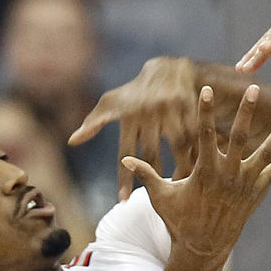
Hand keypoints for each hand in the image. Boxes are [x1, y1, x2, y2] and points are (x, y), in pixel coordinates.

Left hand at [69, 57, 198, 199]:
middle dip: (152, 178)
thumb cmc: (134, 92)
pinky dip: (197, 154)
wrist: (167, 69)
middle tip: (155, 201)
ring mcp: (171, 110)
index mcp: (129, 115)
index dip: (123, 178)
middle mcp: (149, 112)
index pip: (125, 152)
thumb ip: (92, 123)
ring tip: (181, 189)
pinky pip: (196, 136)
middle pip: (151, 153)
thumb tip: (71, 141)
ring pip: (178, 146)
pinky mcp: (190, 107)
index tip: (122, 201)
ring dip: (181, 169)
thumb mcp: (111, 102)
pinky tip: (200, 172)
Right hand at [121, 84, 270, 263]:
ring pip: (265, 152)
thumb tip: (125, 159)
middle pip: (238, 136)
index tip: (206, 89)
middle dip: (245, 111)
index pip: (203, 133)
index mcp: (204, 170)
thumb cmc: (179, 222)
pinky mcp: (254, 195)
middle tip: (252, 88)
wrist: (202, 249)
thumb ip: (146, 175)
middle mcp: (227, 174)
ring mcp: (243, 184)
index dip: (204, 110)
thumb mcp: (160, 197)